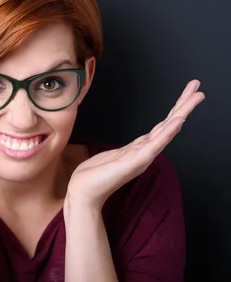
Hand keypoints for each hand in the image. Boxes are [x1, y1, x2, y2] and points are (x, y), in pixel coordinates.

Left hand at [65, 79, 204, 209]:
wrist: (83, 192)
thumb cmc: (95, 175)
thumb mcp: (114, 155)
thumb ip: (129, 149)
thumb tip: (139, 143)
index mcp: (140, 149)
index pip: (162, 126)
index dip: (175, 110)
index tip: (188, 93)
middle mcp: (145, 152)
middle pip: (168, 125)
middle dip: (183, 106)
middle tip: (198, 88)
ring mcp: (141, 157)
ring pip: (166, 131)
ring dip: (181, 113)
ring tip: (195, 98)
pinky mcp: (134, 163)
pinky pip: (154, 145)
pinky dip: (167, 133)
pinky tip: (178, 121)